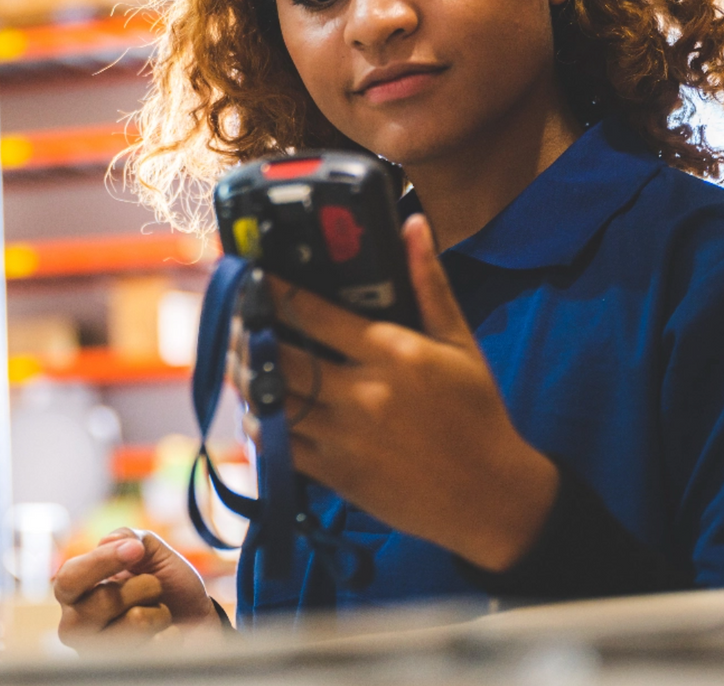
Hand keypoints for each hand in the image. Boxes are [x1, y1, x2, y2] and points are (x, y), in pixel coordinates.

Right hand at [53, 528, 221, 647]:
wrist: (194, 618)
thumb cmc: (164, 581)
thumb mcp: (150, 550)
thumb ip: (129, 536)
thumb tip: (109, 541)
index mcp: (74, 589)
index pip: (70, 577)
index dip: (102, 561)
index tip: (135, 550)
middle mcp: (76, 622)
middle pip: (104, 600)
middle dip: (143, 586)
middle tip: (153, 586)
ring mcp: (98, 652)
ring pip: (134, 623)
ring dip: (159, 611)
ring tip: (158, 612)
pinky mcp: (122, 671)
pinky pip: (156, 647)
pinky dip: (171, 634)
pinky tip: (164, 635)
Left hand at [245, 214, 558, 572]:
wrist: (494, 499)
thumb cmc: (477, 413)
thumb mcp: (460, 343)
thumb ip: (429, 283)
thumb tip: (413, 224)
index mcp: (393, 353)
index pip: (313, 312)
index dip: (272, 291)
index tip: (249, 275)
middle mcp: (365, 393)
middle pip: (282, 354)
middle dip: (246, 333)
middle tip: (229, 316)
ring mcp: (347, 436)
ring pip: (273, 399)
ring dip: (245, 376)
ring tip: (232, 356)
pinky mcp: (337, 473)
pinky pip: (279, 445)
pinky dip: (258, 423)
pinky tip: (254, 405)